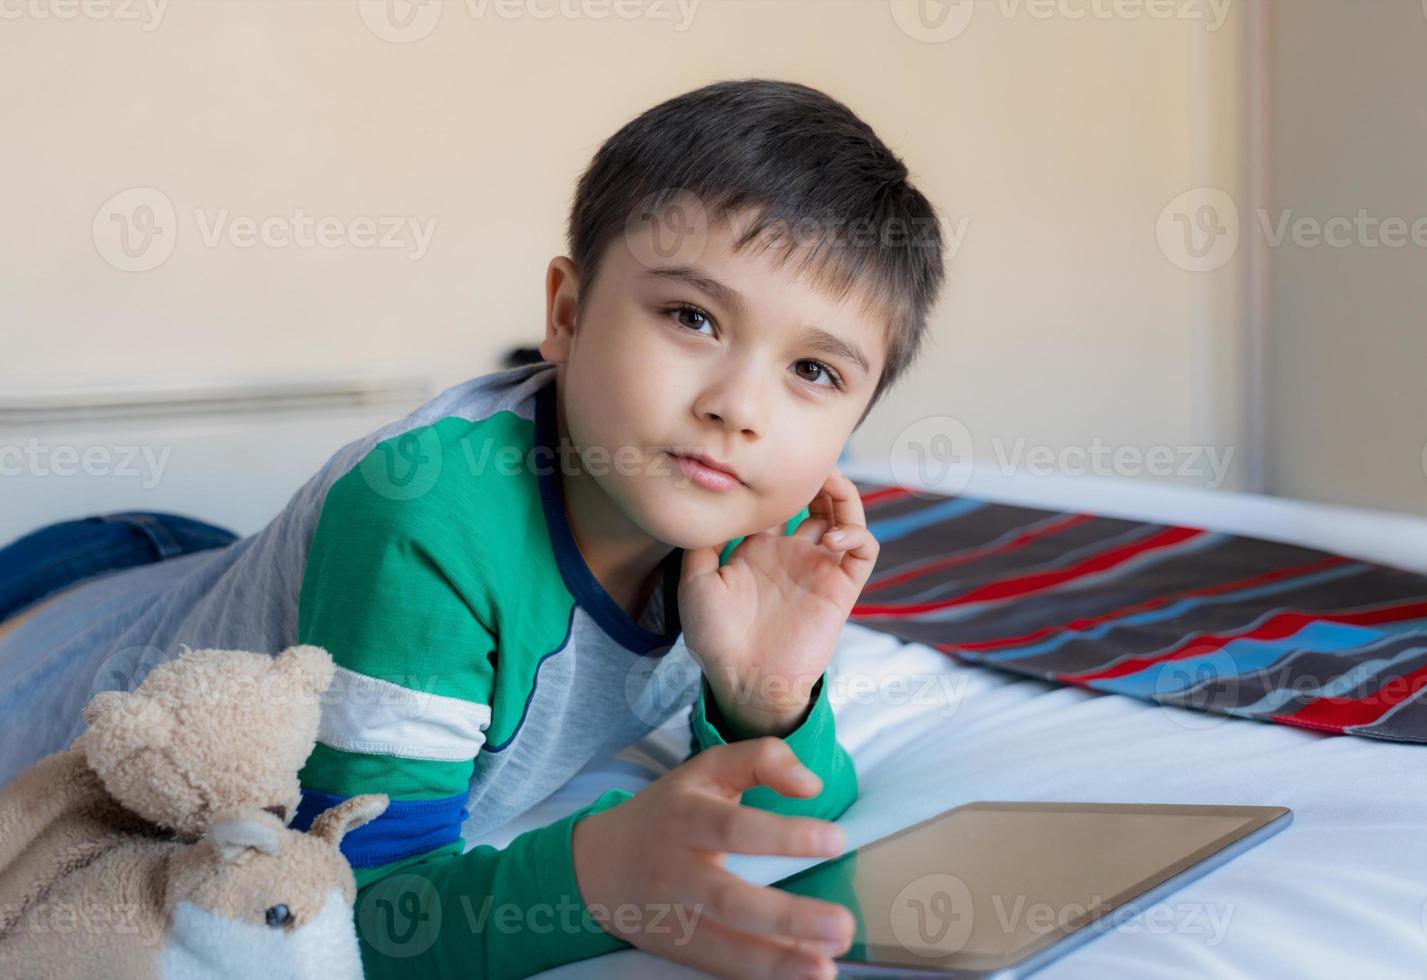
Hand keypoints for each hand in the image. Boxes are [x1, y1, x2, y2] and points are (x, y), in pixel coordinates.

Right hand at [571, 738, 854, 979]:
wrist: (597, 865)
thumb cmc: (668, 812)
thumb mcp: (706, 770)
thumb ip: (761, 760)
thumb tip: (812, 786)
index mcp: (685, 818)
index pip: (735, 828)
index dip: (785, 835)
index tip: (836, 840)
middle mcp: (676, 871)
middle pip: (729, 899)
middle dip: (787, 916)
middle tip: (841, 925)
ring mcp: (674, 917)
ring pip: (723, 944)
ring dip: (777, 961)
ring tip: (826, 968)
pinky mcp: (677, 950)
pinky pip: (720, 965)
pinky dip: (760, 973)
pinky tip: (800, 974)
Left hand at [679, 466, 877, 735]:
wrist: (742, 678)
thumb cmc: (715, 637)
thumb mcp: (696, 580)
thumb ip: (702, 541)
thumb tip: (707, 502)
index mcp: (760, 548)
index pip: (778, 502)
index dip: (778, 479)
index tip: (767, 460)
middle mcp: (792, 553)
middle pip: (816, 501)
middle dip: (816, 476)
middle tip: (807, 458)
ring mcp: (818, 568)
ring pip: (845, 518)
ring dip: (844, 493)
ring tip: (830, 478)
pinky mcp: (841, 588)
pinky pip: (863, 551)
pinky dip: (855, 535)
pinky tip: (832, 538)